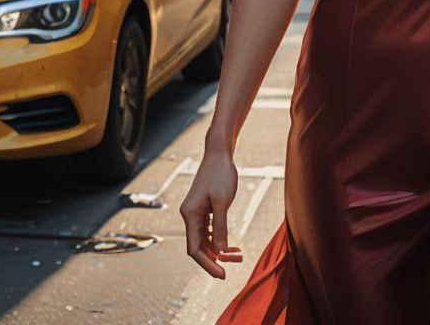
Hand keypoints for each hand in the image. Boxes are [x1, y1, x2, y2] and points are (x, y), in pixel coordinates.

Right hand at [180, 146, 241, 277]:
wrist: (219, 154)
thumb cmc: (221, 174)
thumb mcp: (222, 200)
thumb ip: (220, 226)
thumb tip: (220, 251)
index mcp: (190, 215)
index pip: (195, 249)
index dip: (207, 264)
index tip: (223, 275)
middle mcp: (190, 216)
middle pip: (199, 247)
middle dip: (216, 259)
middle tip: (234, 266)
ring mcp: (196, 214)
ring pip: (205, 241)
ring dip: (220, 250)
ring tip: (239, 256)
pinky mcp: (204, 210)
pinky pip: (210, 231)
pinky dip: (220, 240)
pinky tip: (233, 246)